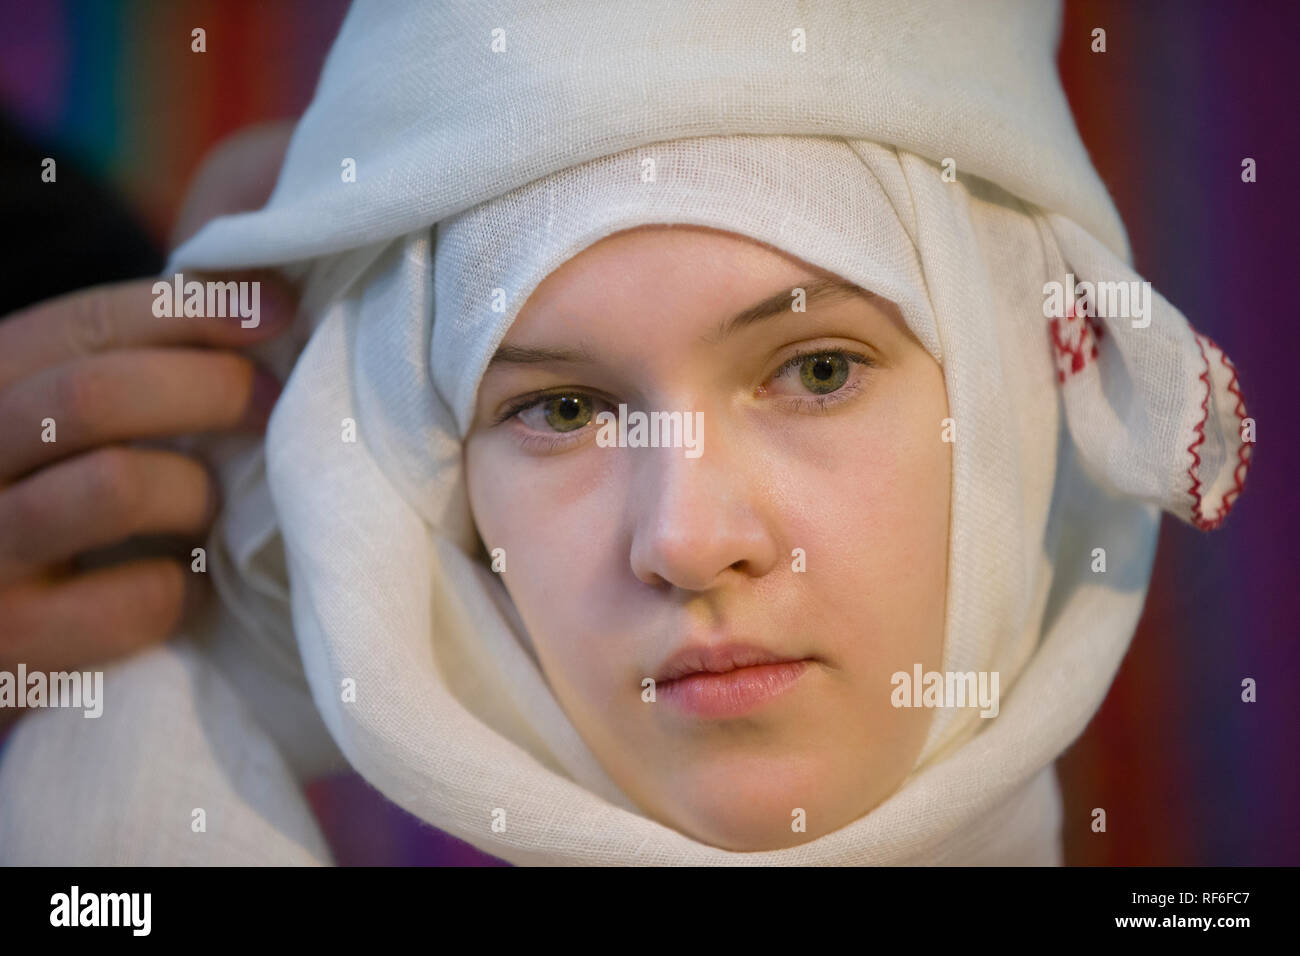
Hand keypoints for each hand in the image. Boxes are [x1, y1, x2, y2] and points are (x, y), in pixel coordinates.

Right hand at [0, 120, 296, 730]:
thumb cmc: (51, 508)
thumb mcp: (64, 424)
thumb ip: (130, 364)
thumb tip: (252, 281)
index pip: (83, 325)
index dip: (194, 310)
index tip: (282, 309)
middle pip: (94, 396)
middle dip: (211, 388)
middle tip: (274, 405)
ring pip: (116, 487)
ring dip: (194, 492)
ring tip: (212, 507)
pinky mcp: (16, 644)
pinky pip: (137, 600)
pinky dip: (184, 591)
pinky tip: (186, 587)